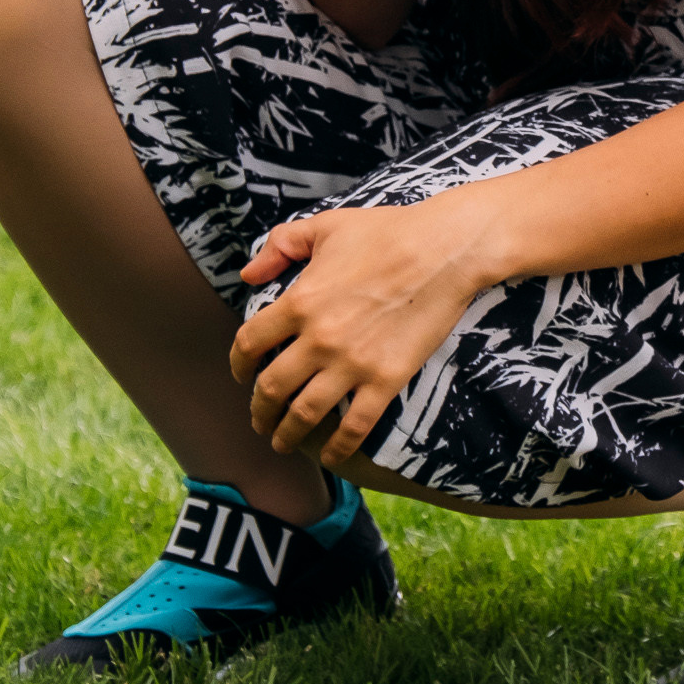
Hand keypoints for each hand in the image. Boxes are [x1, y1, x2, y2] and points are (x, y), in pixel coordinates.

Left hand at [230, 192, 496, 465]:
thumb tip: (248, 275)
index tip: (242, 375)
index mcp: (299, 300)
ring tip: (281, 443)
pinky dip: (338, 448)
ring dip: (286, 435)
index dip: (238, 365)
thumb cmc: (388, 232)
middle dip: (259, 410)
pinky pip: (354, 426)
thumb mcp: (326, 226)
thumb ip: (280, 245)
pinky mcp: (386, 380)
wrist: (446, 250)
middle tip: (259, 420)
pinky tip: (330, 456)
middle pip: (271, 388)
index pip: (249, 344)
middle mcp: (319, 339)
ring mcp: (352, 363)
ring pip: (304, 414)